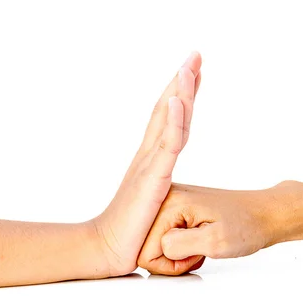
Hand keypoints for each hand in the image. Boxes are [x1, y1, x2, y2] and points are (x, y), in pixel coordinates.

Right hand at [92, 52, 201, 276]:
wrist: (107, 247)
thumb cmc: (130, 230)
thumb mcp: (151, 201)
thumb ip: (158, 186)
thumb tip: (166, 183)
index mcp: (150, 158)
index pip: (169, 118)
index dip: (182, 94)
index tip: (194, 72)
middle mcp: (148, 153)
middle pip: (167, 108)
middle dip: (182, 80)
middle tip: (195, 55)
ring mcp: (149, 162)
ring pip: (168, 119)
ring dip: (180, 91)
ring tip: (190, 66)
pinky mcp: (152, 176)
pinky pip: (167, 143)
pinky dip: (174, 119)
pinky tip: (181, 99)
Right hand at [137, 182, 298, 274]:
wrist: (264, 213)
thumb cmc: (246, 225)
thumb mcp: (216, 241)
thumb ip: (180, 246)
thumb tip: (157, 248)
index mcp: (169, 203)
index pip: (144, 251)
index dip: (169, 264)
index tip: (194, 255)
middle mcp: (163, 198)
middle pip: (145, 248)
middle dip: (171, 259)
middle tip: (198, 252)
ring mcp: (168, 203)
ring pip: (154, 245)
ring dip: (176, 254)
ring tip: (200, 246)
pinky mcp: (175, 209)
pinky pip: (164, 238)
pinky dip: (180, 248)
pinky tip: (198, 242)